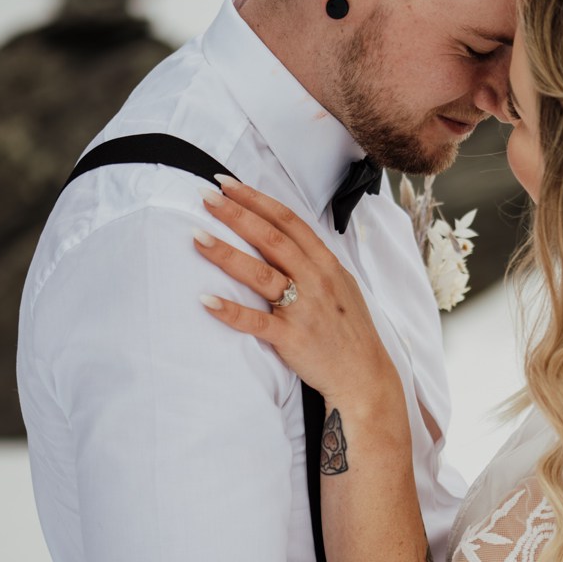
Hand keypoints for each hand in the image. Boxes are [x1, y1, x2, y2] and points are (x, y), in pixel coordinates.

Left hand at [193, 177, 403, 416]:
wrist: (365, 376)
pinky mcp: (293, 338)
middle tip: (206, 197)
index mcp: (326, 264)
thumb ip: (315, 262)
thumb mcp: (341, 286)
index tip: (229, 185)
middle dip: (237, 214)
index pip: (288, 221)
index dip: (257, 200)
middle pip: (271, 238)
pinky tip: (207, 300)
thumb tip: (287, 240)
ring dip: (227, 254)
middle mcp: (316, 280)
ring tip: (198, 238)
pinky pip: (257, 322)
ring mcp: (304, 309)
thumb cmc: (350, 331)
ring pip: (261, 273)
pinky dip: (231, 311)